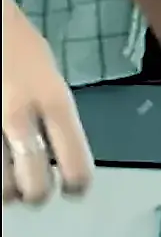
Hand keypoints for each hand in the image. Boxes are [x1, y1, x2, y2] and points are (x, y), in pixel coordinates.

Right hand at [2, 0, 92, 205]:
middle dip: (36, 195)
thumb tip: (58, 153)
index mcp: (53, 101)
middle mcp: (19, 116)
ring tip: (7, 187)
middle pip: (34, 184)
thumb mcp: (48, 75)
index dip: (77, 186)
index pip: (76, 164)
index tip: (73, 190)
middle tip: (33, 193)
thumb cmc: (14, 41)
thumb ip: (54, 114)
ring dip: (5, 192)